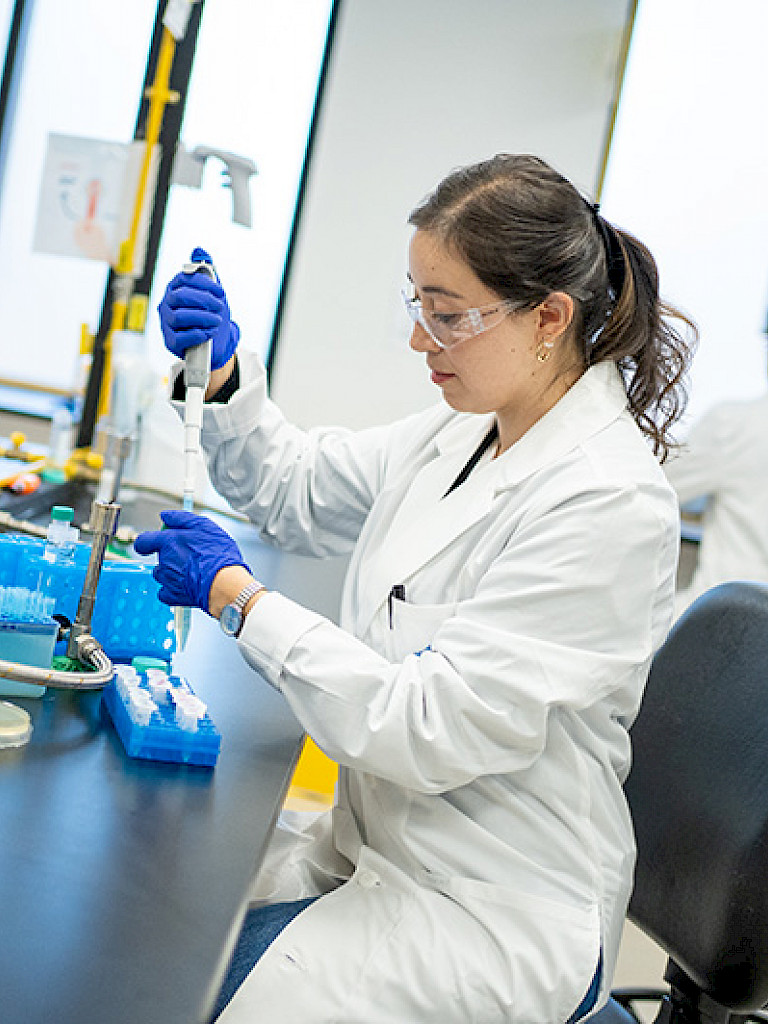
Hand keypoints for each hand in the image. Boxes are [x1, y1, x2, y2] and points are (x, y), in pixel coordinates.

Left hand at [133, 508, 249, 611]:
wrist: (226, 583)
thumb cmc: (218, 554)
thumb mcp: (205, 526)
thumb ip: (182, 519)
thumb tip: (165, 516)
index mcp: (169, 542)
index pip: (144, 541)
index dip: (147, 542)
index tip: (153, 543)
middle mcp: (164, 561)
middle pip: (159, 557)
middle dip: (171, 556)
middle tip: (191, 557)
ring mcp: (167, 579)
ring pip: (162, 574)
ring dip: (171, 572)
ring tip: (192, 572)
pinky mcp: (173, 596)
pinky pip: (165, 592)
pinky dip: (172, 589)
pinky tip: (186, 586)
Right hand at [158, 246, 239, 368]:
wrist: (217, 343)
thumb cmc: (211, 315)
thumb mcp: (213, 292)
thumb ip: (207, 271)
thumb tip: (199, 250)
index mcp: (175, 289)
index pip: (184, 279)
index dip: (204, 283)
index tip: (221, 292)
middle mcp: (167, 304)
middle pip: (180, 297)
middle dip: (204, 300)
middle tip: (220, 306)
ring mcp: (166, 323)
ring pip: (180, 316)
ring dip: (203, 318)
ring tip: (217, 321)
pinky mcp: (170, 342)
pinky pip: (181, 337)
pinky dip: (199, 334)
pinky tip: (209, 333)